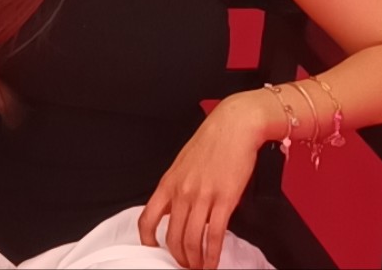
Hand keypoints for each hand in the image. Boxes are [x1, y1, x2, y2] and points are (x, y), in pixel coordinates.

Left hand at [137, 94, 269, 269]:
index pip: (147, 219)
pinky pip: (214, 236)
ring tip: (199, 268)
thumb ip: (178, 186)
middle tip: (185, 265)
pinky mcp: (224, 200)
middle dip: (178, 258)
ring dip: (195, 261)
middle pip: (172, 237)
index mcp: (169, 182)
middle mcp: (182, 191)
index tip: (154, 252)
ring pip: (191, 240)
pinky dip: (212, 256)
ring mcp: (202, 196)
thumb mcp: (184, 163)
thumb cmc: (212, 141)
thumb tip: (176, 210)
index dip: (147, 242)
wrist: (234, 125)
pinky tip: (213, 263)